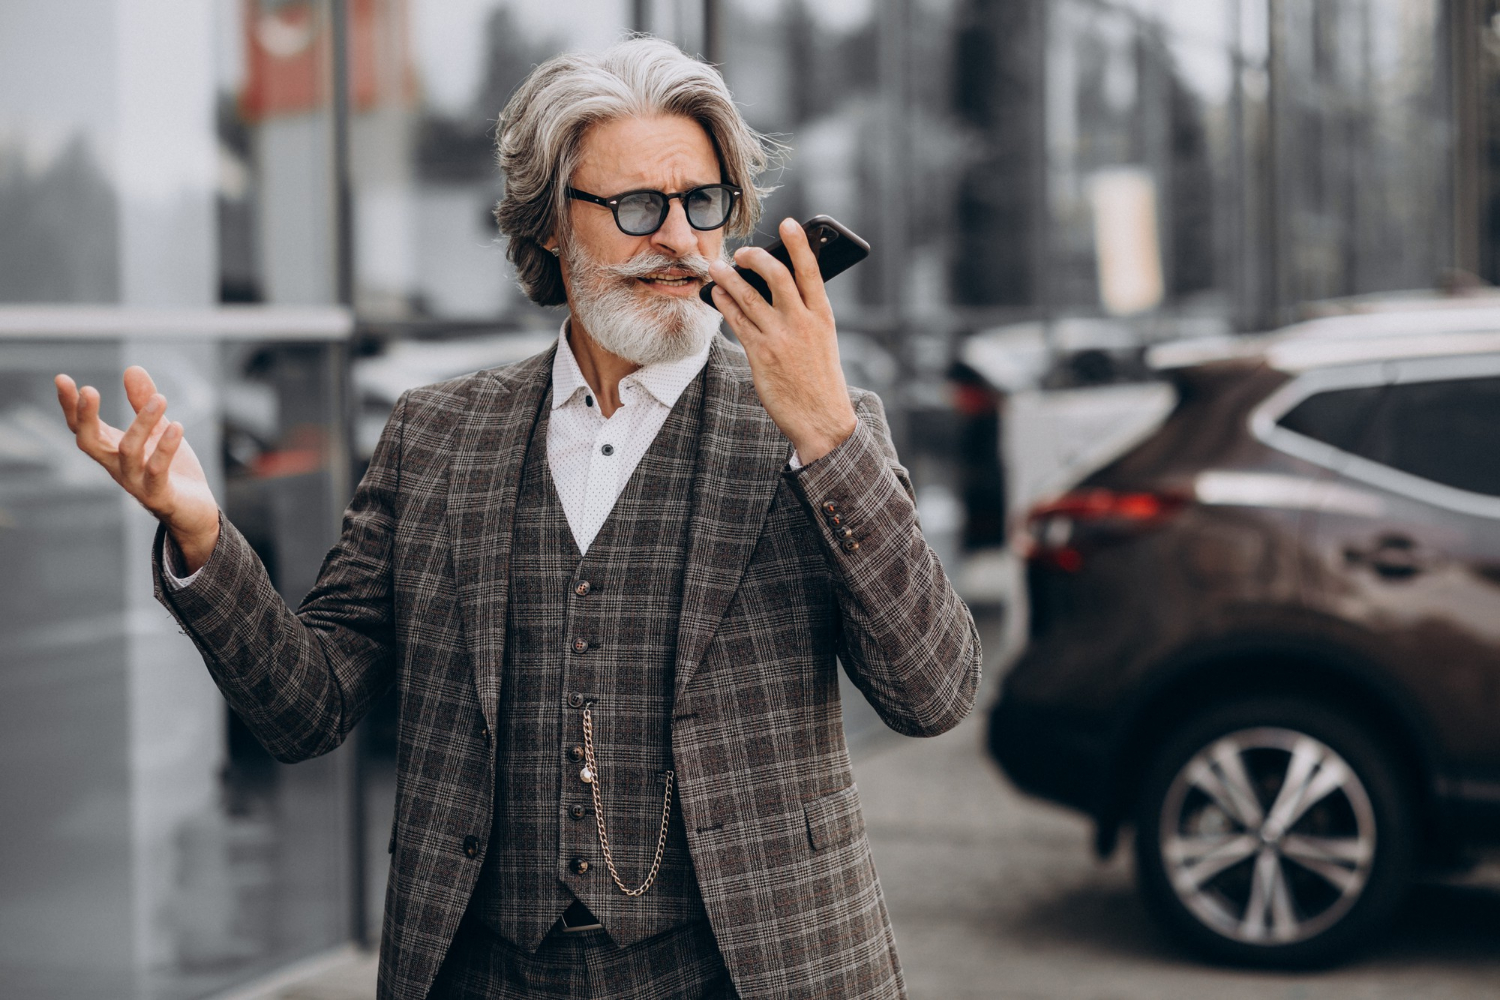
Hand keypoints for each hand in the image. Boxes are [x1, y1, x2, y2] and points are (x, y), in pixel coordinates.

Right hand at [55, 366, 219, 571]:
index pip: (81, 427)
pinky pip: (156, 470)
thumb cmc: (172, 471)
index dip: (70, 406)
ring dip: (142, 423)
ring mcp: (135, 482)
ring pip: (128, 451)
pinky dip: (165, 447)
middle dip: (85, 417)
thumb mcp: (158, 430)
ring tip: (161, 399)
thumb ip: (143, 402)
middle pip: (89, 442)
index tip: (62, 378)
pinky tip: (177, 426)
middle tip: (89, 389)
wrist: (193, 512)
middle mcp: (117, 467)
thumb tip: (131, 368)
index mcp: (112, 450)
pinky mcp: (158, 495)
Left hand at [709, 217, 857, 463]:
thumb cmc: (820, 377)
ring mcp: (780, 337)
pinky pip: (737, 320)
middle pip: (776, 275)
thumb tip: (778, 285)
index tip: (788, 223)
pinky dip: (724, 303)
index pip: (811, 270)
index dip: (798, 243)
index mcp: (823, 315)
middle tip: (741, 252)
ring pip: (748, 296)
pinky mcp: (761, 354)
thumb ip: (805, 312)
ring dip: (728, 278)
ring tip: (716, 267)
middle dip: (755, 258)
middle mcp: (802, 322)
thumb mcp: (823, 339)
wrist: (821, 418)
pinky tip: (716, 295)